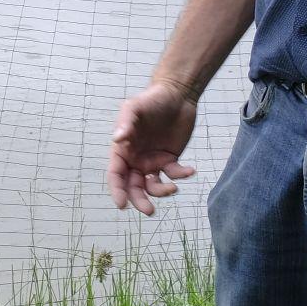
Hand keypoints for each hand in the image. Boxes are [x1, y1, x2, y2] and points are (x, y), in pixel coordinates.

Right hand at [108, 81, 199, 214]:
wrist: (176, 95)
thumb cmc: (151, 100)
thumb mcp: (134, 107)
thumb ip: (126, 123)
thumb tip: (118, 139)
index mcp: (122, 150)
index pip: (116, 175)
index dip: (117, 190)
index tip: (122, 204)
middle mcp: (135, 159)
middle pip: (133, 187)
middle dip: (140, 200)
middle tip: (149, 211)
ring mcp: (153, 161)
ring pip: (153, 186)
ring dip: (161, 192)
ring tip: (173, 188)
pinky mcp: (170, 160)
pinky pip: (173, 174)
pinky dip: (181, 176)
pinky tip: (190, 170)